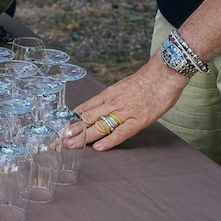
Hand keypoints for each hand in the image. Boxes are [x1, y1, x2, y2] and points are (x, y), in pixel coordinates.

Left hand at [60, 54, 188, 152]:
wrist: (164, 72)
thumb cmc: (146, 80)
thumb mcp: (122, 87)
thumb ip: (111, 99)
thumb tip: (101, 109)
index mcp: (107, 95)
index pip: (83, 109)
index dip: (70, 121)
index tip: (58, 130)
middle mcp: (112, 103)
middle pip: (86, 118)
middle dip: (70, 131)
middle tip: (57, 142)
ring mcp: (124, 111)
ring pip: (98, 125)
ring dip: (82, 137)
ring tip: (69, 146)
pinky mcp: (139, 119)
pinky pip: (121, 132)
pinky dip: (109, 140)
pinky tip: (99, 147)